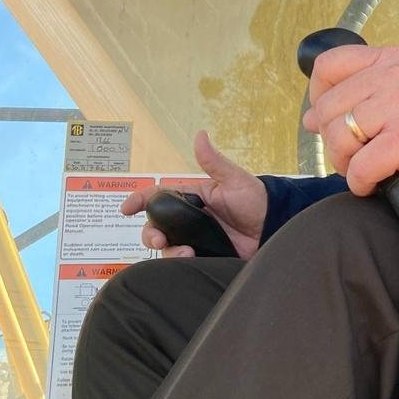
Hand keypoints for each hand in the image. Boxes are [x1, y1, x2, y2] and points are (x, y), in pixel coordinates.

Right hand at [121, 130, 267, 259]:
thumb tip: (200, 135)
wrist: (273, 227)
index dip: (139, 201)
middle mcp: (188, 219)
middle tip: (159, 238)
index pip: (157, 197)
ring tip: (185, 252)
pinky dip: (180, 263)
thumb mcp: (234, 179)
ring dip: (168, 251)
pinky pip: (183, 263)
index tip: (126, 209)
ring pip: (167, 247)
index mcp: (191, 198)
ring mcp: (194, 239)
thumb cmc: (256, 199)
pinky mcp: (204, 257)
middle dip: (150, 233)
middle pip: (156, 226)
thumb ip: (213, 161)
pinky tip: (190, 260)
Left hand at [303, 45, 398, 196]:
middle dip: (332, 142)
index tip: (328, 119)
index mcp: (390, 59)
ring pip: (340, 138)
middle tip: (353, 158)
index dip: (318, 97)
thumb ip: (367, 90)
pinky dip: (361, 183)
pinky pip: (362, 166)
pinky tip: (375, 185)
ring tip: (366, 172)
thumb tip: (311, 117)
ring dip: (346, 165)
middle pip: (328, 109)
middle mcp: (391, 76)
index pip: (329, 66)